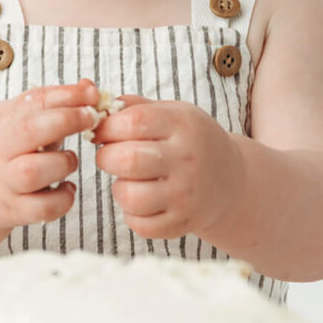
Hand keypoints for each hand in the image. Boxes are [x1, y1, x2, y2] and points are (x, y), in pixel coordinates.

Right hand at [0, 79, 100, 232]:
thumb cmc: (3, 149)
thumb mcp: (16, 119)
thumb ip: (51, 103)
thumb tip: (89, 88)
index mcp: (1, 122)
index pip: (34, 100)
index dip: (67, 95)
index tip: (92, 95)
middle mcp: (0, 151)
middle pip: (29, 132)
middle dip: (65, 121)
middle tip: (90, 119)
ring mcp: (5, 183)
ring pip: (33, 172)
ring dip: (62, 163)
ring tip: (69, 160)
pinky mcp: (13, 211)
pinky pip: (42, 208)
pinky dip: (62, 199)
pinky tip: (66, 188)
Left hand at [91, 96, 240, 240]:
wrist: (232, 180)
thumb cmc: (190, 141)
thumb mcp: (172, 114)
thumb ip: (133, 106)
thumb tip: (89, 98)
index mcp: (184, 125)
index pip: (134, 122)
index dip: (107, 127)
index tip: (103, 132)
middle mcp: (188, 159)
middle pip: (128, 160)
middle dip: (106, 158)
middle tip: (111, 157)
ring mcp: (186, 194)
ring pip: (130, 196)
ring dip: (119, 189)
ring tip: (128, 181)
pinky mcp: (183, 222)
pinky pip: (140, 225)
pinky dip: (132, 215)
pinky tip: (142, 201)